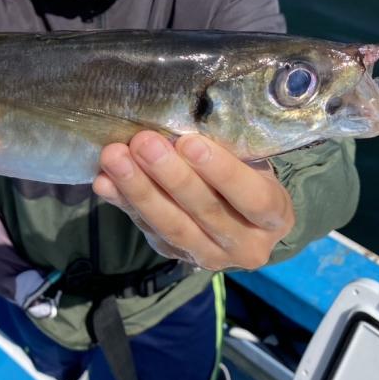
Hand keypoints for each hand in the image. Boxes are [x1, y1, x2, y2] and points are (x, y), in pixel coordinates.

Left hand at [94, 132, 294, 270]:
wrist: (248, 221)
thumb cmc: (250, 175)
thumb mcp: (253, 162)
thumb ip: (226, 149)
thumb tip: (179, 123)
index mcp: (274, 217)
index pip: (251, 198)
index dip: (220, 171)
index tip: (188, 143)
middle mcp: (246, 245)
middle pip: (204, 211)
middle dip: (169, 176)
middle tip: (143, 143)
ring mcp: (209, 257)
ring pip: (171, 226)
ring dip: (139, 190)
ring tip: (114, 158)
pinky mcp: (176, 256)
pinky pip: (148, 229)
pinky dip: (124, 203)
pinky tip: (104, 181)